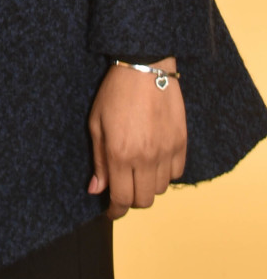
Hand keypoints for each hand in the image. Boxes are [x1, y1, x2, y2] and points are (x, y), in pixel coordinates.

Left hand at [87, 58, 186, 217]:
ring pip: (160, 189)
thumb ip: (99, 160)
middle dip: (131, 198)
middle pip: (143, 200)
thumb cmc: (115, 92)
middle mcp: (145, 158)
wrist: (145, 67)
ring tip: (138, 167)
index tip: (111, 211)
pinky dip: (165, 173)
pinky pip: (176, 173)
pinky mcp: (181, 143)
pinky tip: (155, 158)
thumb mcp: (96, 123)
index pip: (121, 198)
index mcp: (120, 154)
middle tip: (123, 186)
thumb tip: (96, 190)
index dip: (115, 211)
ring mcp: (166, 152)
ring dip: (148, 185)